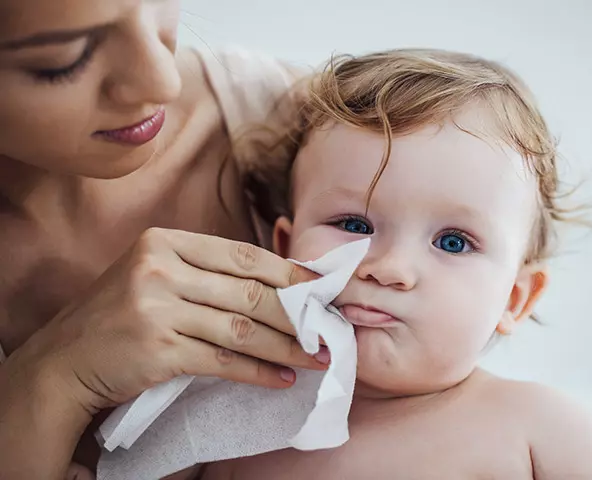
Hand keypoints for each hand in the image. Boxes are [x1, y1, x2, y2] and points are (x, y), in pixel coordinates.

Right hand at [14, 228, 324, 413]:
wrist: (65, 360)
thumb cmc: (120, 314)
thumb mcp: (155, 275)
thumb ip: (206, 273)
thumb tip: (276, 284)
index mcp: (165, 242)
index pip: (242, 255)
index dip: (288, 272)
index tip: (319, 288)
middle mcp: (160, 269)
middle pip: (248, 291)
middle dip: (297, 314)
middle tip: (328, 330)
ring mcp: (157, 309)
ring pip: (242, 327)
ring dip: (287, 347)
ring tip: (316, 358)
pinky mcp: (158, 350)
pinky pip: (223, 360)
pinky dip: (257, 371)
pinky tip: (281, 378)